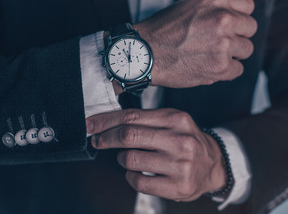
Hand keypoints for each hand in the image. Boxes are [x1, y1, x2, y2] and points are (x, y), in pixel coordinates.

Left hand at [86, 109, 226, 201]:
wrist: (213, 164)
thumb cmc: (185, 141)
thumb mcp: (171, 122)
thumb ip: (144, 120)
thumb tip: (107, 123)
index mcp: (176, 119)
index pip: (132, 116)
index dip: (106, 120)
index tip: (91, 124)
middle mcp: (180, 140)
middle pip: (129, 136)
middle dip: (106, 138)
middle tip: (97, 140)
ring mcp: (180, 165)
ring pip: (131, 159)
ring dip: (122, 159)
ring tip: (127, 157)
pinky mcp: (178, 186)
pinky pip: (138, 182)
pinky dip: (130, 176)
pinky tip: (135, 173)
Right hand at [134, 0, 256, 87]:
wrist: (143, 54)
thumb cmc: (161, 31)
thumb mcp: (189, 6)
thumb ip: (220, 2)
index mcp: (214, 0)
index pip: (247, 6)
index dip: (236, 18)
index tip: (226, 26)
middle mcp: (222, 19)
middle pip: (250, 28)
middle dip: (235, 36)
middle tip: (214, 42)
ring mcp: (223, 44)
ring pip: (246, 50)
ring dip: (231, 54)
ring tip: (208, 55)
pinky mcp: (220, 67)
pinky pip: (237, 70)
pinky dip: (225, 71)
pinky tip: (207, 66)